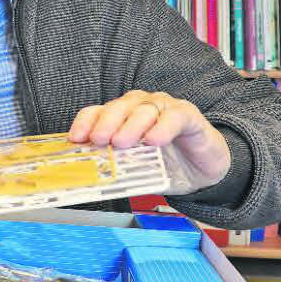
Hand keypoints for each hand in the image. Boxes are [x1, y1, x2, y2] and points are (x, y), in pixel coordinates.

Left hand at [68, 90, 230, 194]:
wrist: (204, 170)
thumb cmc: (166, 164)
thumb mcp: (135, 167)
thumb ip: (116, 165)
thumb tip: (92, 175)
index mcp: (123, 116)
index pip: (98, 112)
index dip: (86, 122)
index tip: (76, 138)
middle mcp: (141, 106)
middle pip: (119, 107)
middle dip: (106, 123)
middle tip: (100, 140)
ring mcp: (165, 108)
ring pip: (144, 109)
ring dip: (131, 125)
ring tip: (122, 143)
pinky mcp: (188, 115)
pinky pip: (174, 116)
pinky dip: (163, 127)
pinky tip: (154, 140)